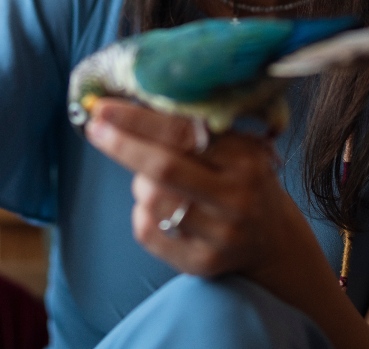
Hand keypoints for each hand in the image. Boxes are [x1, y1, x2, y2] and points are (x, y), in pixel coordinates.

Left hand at [85, 98, 316, 284]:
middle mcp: (237, 197)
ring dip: (139, 183)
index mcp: (245, 158)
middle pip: (163, 168)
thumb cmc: (240, 178)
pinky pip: (148, 232)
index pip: (183, 133)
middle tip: (95, 128)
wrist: (273, 238)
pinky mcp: (203, 263)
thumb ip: (192, 128)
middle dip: (122, 145)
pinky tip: (154, 208)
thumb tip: (128, 105)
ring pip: (152, 200)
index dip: (138, 119)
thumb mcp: (234, 146)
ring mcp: (222, 234)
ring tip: (149, 179)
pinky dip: (141, 213)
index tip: (103, 108)